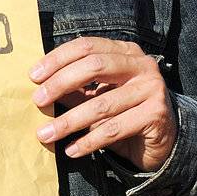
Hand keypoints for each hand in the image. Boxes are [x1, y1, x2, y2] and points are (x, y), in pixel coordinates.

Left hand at [30, 37, 174, 171]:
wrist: (162, 140)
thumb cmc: (123, 112)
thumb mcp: (97, 95)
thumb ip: (74, 88)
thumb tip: (39, 86)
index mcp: (125, 51)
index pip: (87, 46)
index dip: (58, 59)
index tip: (33, 76)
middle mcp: (142, 65)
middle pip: (94, 66)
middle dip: (61, 83)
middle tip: (37, 101)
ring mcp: (151, 88)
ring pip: (101, 104)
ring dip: (68, 121)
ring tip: (45, 134)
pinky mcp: (156, 114)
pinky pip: (114, 129)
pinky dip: (88, 142)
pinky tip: (71, 150)